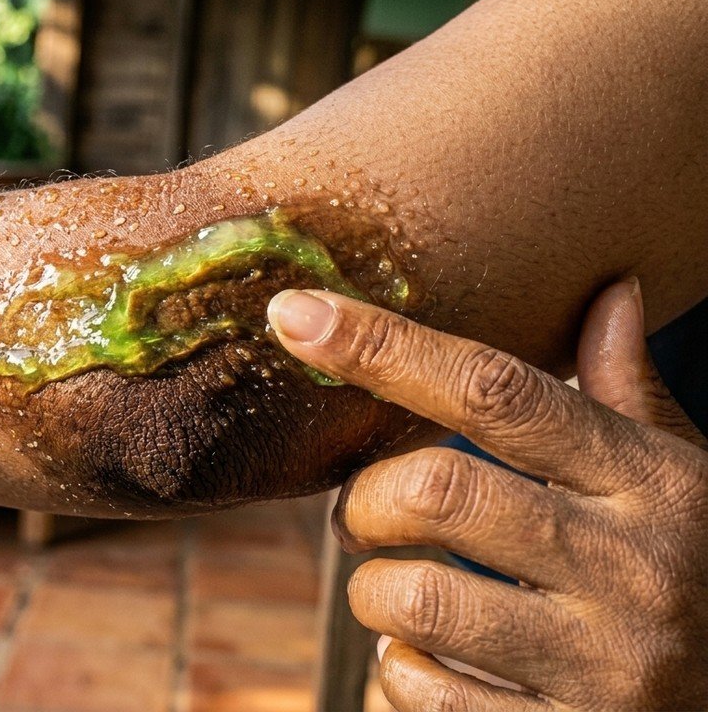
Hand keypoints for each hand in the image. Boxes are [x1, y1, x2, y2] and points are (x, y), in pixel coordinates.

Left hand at [268, 280, 707, 709]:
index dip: (383, 345)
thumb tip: (611, 293)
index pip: (496, 391)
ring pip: (413, 598)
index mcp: (652, 483)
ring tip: (396, 588)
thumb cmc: (701, 577)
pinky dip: (397, 670)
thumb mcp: (685, 484)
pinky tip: (428, 657)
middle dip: (366, 499)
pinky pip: (422, 693)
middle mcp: (632, 568)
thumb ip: (630, 397)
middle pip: (435, 491)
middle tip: (364, 513)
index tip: (297, 314)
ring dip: (374, 589)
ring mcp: (603, 665)